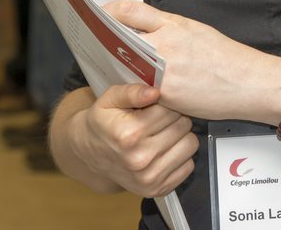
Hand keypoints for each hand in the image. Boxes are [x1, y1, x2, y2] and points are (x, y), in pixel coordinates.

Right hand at [72, 83, 198, 197]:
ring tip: (163, 134)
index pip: (170, 110)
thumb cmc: (103, 123)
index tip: (157, 105)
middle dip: (174, 118)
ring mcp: (149, 178)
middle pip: (183, 126)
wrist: (90, 155)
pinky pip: (189, 166)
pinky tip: (163, 151)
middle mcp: (140, 159)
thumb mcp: (109, 99)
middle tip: (159, 119)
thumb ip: (132, 91)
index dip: (166, 103)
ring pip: (190, 144)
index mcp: (129, 134)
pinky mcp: (158, 189)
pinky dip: (180, 156)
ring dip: (181, 136)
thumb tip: (155, 92)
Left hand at [105, 0, 280, 121]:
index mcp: (174, 24)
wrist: (248, 82)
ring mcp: (164, 69)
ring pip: (126, 64)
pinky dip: (133, 88)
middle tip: (95, 44)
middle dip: (105, 41)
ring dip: (116, 66)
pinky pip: (139, 88)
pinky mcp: (166, 93)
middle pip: (121, 37)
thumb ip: (168, 28)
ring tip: (110, 68)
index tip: (102, 16)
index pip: (130, 11)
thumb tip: (144, 29)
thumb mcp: (196, 31)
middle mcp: (166, 43)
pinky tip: (131, 90)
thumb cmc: (226, 58)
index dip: (111, 12)